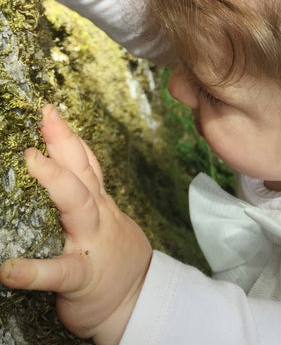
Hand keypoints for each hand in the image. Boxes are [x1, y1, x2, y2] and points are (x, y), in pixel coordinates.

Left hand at [0, 105, 151, 344]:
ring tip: (32, 161)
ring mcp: (91, 243)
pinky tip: (8, 268)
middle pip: (82, 173)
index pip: (86, 163)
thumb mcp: (104, 219)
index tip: (51, 111)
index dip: (68, 136)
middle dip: (64, 144)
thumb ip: (86, 196)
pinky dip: (34, 269)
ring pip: (77, 206)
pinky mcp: (83, 276)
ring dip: (56, 181)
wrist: (138, 299)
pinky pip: (58, 272)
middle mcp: (96, 216)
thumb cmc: (111, 258)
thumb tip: (58, 169)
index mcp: (98, 203)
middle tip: (45, 117)